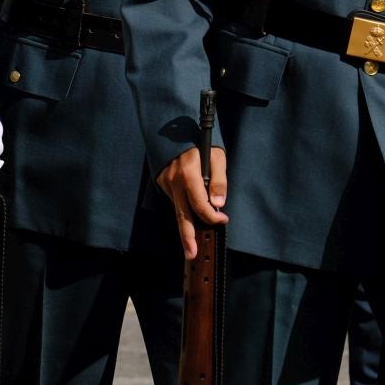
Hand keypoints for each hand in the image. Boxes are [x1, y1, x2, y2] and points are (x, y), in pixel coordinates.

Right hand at [155, 145, 227, 259]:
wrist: (174, 128)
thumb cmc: (200, 141)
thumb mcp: (217, 156)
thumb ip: (219, 181)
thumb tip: (219, 205)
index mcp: (188, 174)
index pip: (200, 204)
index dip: (212, 216)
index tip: (223, 220)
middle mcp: (174, 181)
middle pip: (182, 215)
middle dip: (187, 237)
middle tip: (192, 255)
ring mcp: (165, 183)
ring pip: (178, 209)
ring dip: (186, 225)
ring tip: (192, 243)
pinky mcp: (161, 183)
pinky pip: (175, 200)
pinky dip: (184, 208)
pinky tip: (191, 210)